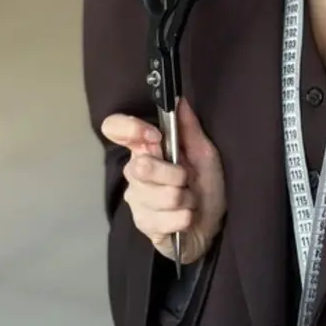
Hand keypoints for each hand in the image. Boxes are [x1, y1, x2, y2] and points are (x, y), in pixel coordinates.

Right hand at [100, 98, 226, 264]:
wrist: (211, 225)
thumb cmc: (206, 186)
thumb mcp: (204, 154)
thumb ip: (189, 128)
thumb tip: (180, 99)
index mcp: (145, 149)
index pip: (114, 128)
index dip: (131, 129)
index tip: (156, 137)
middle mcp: (134, 172)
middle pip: (142, 167)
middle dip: (176, 175)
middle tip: (188, 179)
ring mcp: (136, 200)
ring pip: (160, 196)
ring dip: (186, 198)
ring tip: (190, 200)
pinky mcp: (143, 225)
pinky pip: (166, 219)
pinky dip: (185, 217)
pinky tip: (186, 217)